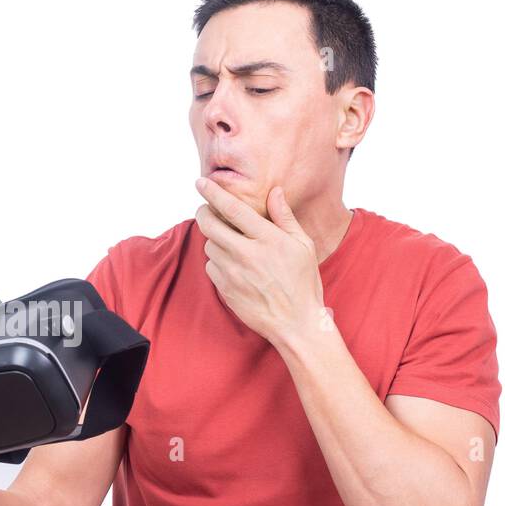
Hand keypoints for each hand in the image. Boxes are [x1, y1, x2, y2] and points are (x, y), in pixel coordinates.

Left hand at [194, 178, 325, 345]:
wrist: (295, 323)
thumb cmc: (303, 282)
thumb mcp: (303, 246)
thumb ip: (285, 217)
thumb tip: (274, 192)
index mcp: (267, 239)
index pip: (232, 208)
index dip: (213, 193)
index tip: (201, 182)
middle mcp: (246, 254)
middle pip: (209, 225)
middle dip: (204, 213)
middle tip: (207, 210)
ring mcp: (232, 273)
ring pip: (209, 246)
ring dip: (214, 239)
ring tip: (230, 242)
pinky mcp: (224, 289)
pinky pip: (210, 267)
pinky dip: (217, 261)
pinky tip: (233, 264)